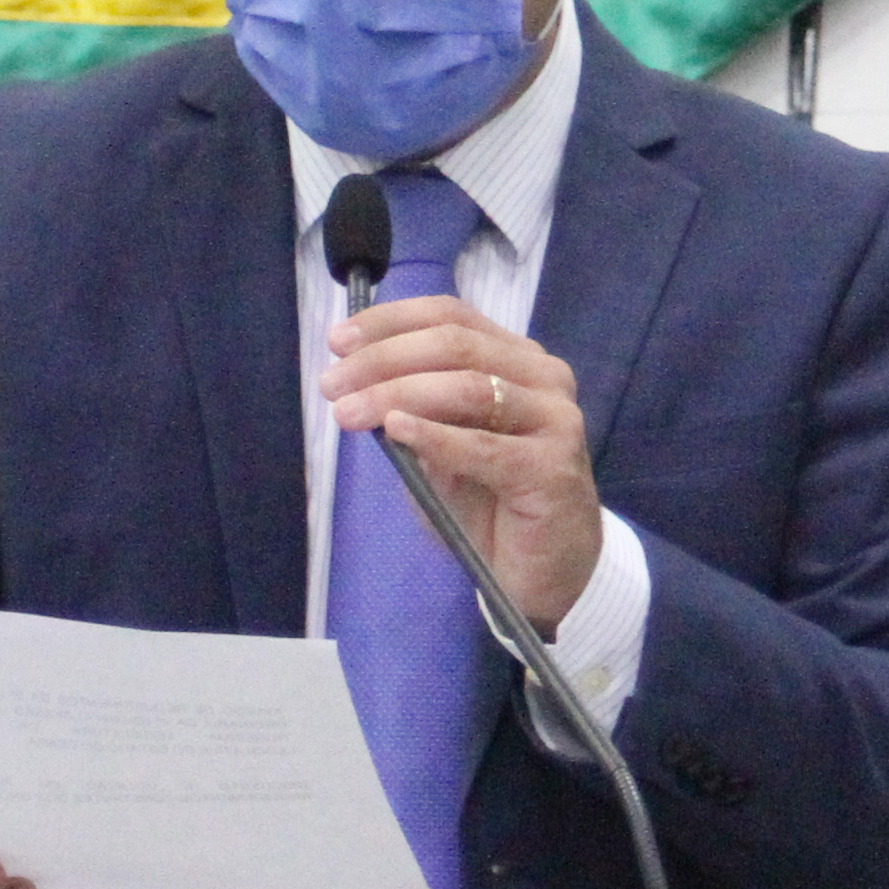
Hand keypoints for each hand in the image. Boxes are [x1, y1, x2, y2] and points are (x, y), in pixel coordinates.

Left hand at [326, 292, 604, 630]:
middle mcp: (543, 377)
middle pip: (456, 344)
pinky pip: (484, 446)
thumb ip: (414, 411)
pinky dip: (435, 435)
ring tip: (348, 412)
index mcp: (517, 359)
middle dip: (383, 359)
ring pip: (468, 387)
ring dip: (397, 394)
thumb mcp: (441, 450)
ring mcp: (555, 418)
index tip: (337, 341)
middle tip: (332, 384)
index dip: (391, 322)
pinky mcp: (552, 467)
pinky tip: (397, 430)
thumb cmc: (490, 506)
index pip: (452, 316)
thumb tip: (357, 381)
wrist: (546, 572)